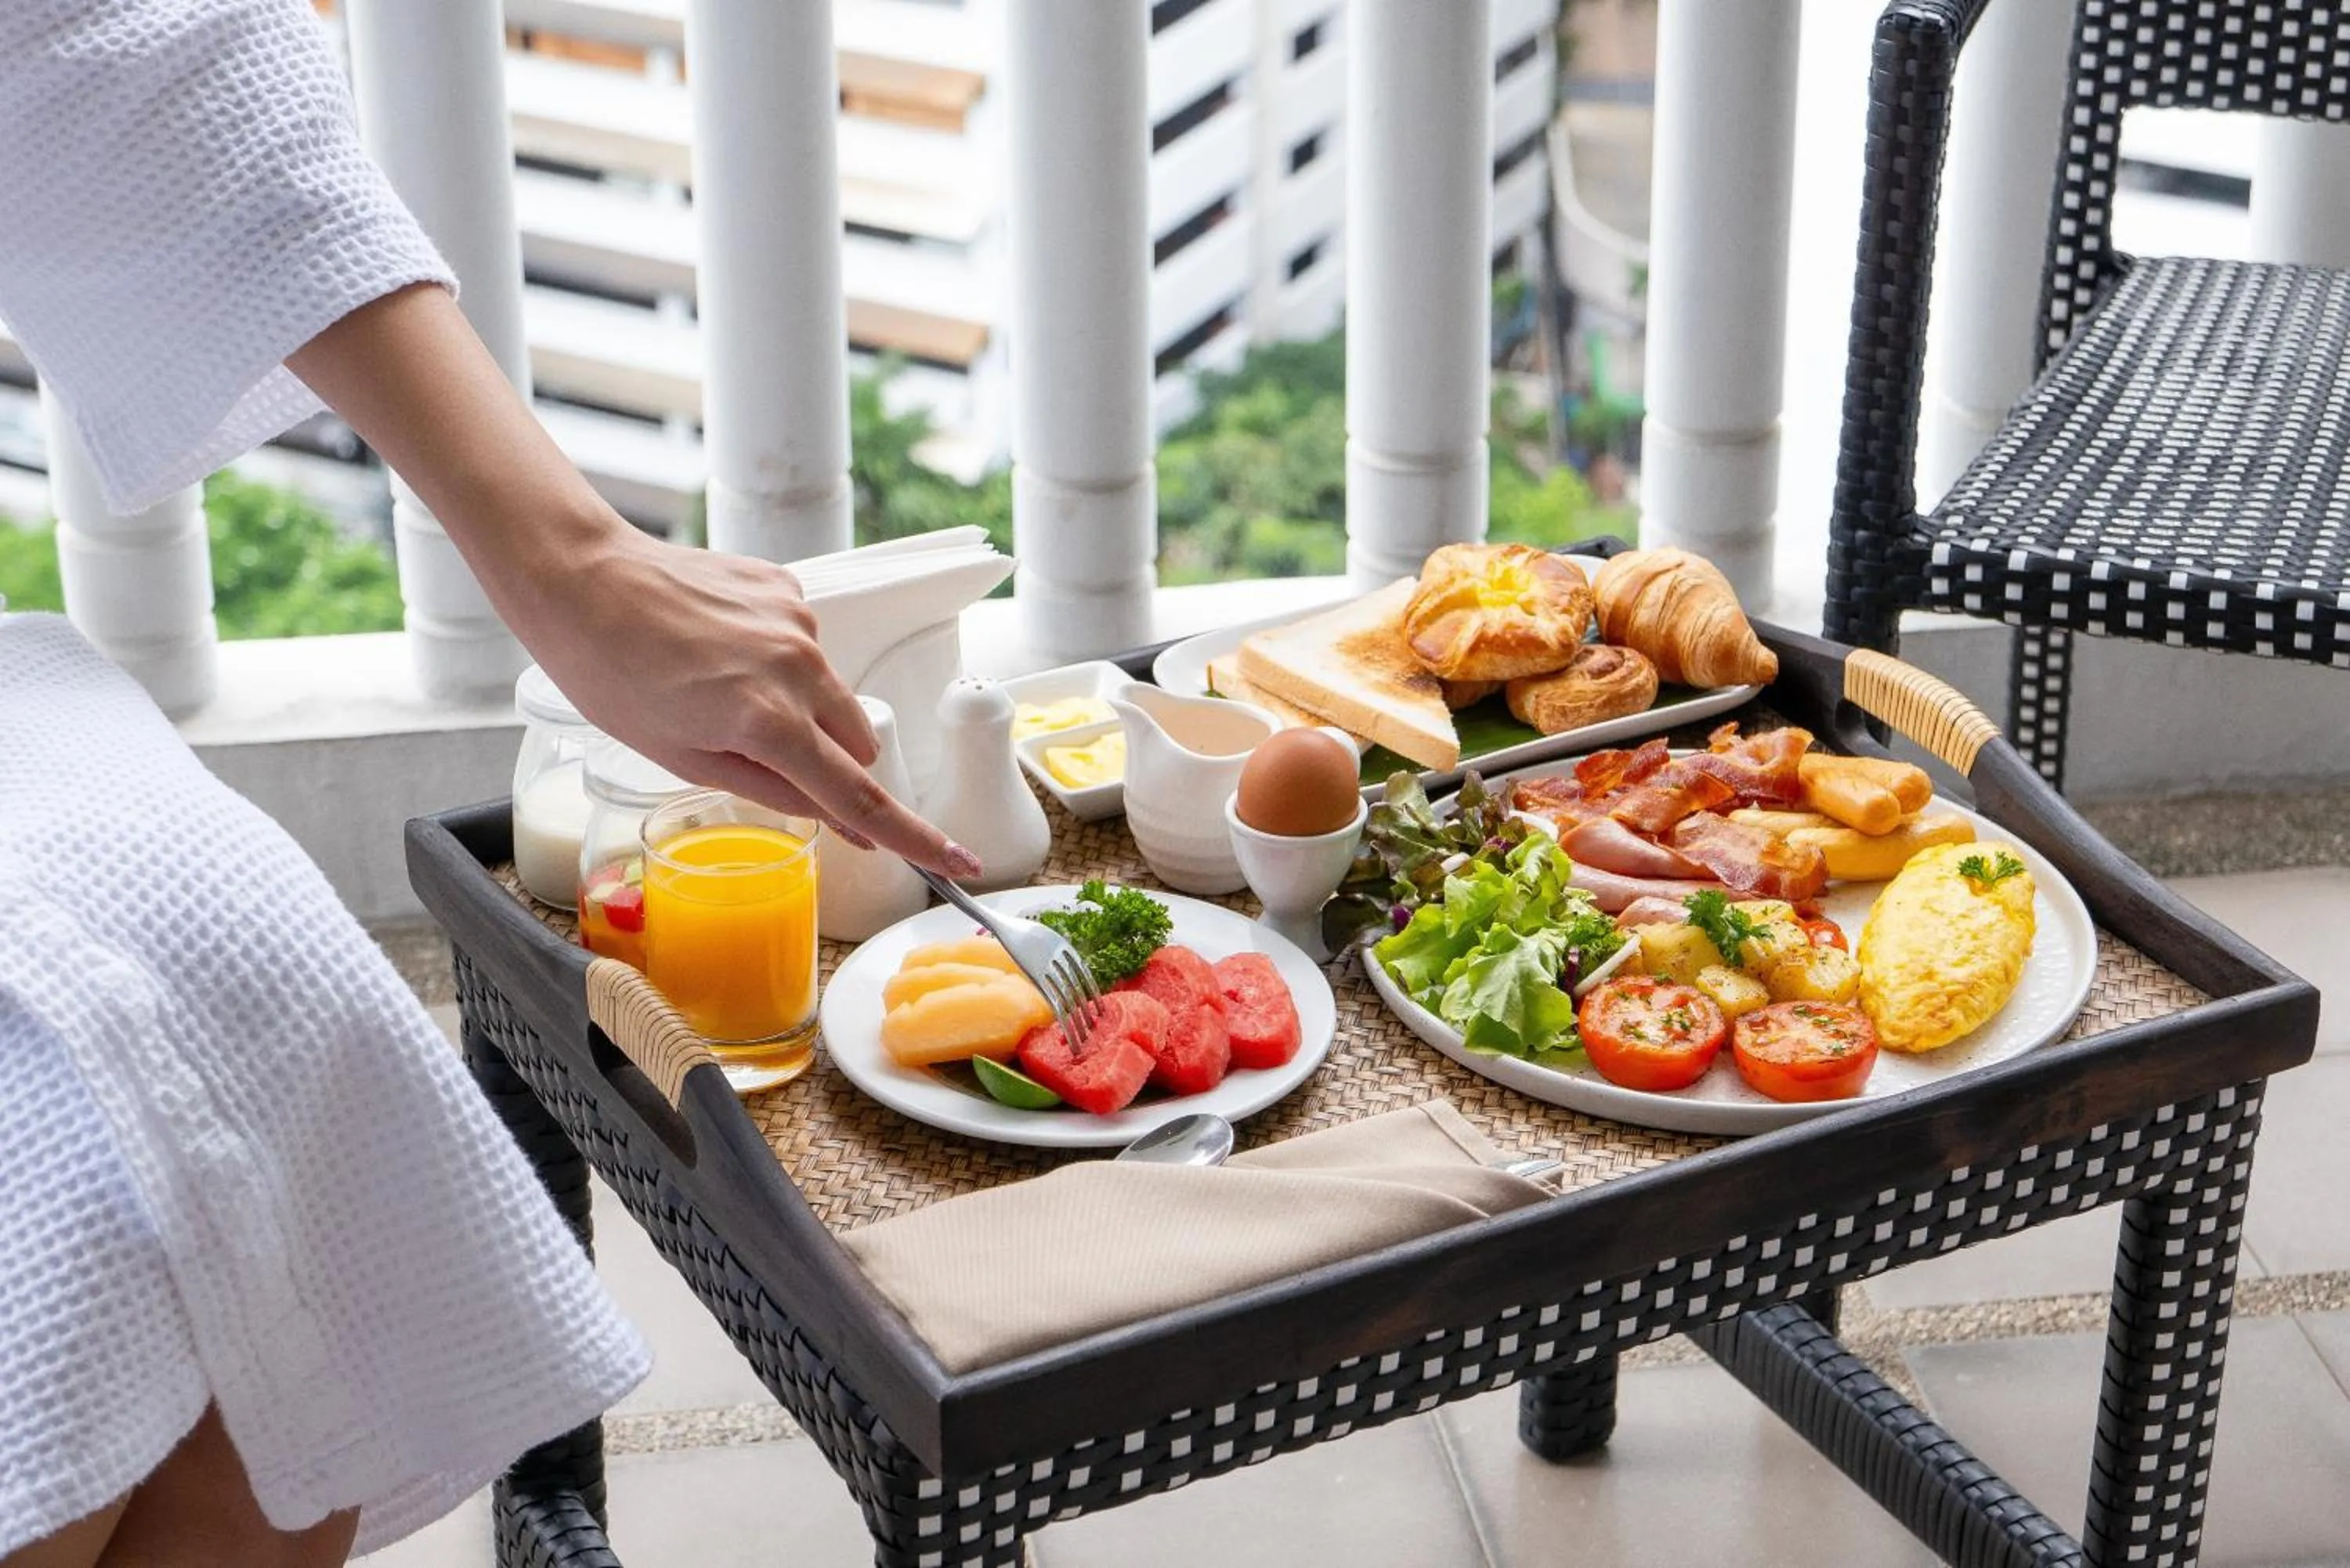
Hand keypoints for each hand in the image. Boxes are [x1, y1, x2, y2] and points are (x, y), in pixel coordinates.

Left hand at [525, 526, 981, 877]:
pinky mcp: (788, 588)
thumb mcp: (683, 758)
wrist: (582, 580)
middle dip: (830, 763)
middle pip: (856, 742)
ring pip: (833, 694)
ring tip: (720, 688)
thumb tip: (844, 819)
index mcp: (767, 722)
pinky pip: (807, 647)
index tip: (960, 859)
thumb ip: (773, 789)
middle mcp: (797, 668)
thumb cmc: (612, 676)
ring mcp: (797, 621)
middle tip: (759, 755)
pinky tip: (720, 648)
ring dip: (802, 710)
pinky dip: (781, 662)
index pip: (860, 795)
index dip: (914, 836)